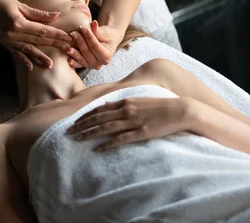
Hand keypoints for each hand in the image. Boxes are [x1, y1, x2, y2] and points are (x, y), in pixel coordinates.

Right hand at [0, 0, 72, 69]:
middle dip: (53, 45)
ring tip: (50, 65)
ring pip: (28, 50)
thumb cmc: (1, 1)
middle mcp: (14, 34)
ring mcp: (8, 40)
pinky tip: (30, 67)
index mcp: (19, 23)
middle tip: (67, 49)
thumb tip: (56, 16)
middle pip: (38, 41)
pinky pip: (16, 53)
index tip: (68, 38)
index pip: (42, 31)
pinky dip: (23, 60)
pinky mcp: (4, 43)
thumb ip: (38, 14)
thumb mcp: (20, 5)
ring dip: (40, 58)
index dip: (56, 35)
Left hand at [66, 21, 122, 69]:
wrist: (105, 42)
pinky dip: (73, 62)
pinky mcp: (84, 65)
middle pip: (87, 52)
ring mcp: (91, 65)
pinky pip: (78, 64)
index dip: (89, 37)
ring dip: (74, 53)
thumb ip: (97, 30)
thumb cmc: (106, 36)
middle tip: (73, 33)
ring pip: (81, 59)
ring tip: (68, 47)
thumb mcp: (104, 33)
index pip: (95, 46)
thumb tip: (93, 23)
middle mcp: (99, 64)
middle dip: (80, 42)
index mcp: (106, 56)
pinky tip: (68, 60)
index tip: (82, 28)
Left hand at [66, 97, 190, 151]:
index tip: (74, 121)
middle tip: (68, 131)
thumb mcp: (138, 100)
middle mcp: (126, 110)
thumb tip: (106, 103)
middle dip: (81, 124)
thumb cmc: (160, 105)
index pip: (99, 109)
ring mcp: (133, 122)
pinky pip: (120, 140)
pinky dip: (107, 144)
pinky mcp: (141, 133)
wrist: (181, 110)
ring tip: (77, 139)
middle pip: (98, 118)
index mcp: (125, 101)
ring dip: (89, 134)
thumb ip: (121, 102)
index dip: (85, 115)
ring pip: (105, 128)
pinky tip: (97, 149)